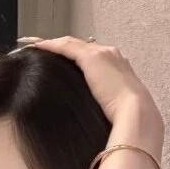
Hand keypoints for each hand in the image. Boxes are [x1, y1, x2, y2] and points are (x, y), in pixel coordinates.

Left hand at [16, 33, 163, 141]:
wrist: (138, 115)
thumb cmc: (130, 121)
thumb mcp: (117, 113)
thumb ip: (105, 111)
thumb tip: (91, 124)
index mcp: (119, 69)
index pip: (92, 58)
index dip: (73, 59)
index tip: (60, 64)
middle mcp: (111, 55)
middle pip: (80, 47)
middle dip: (59, 48)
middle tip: (38, 48)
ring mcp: (102, 54)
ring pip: (71, 44)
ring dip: (50, 43)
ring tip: (31, 44)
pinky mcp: (92, 58)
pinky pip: (66, 47)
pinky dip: (50, 45)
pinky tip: (35, 46)